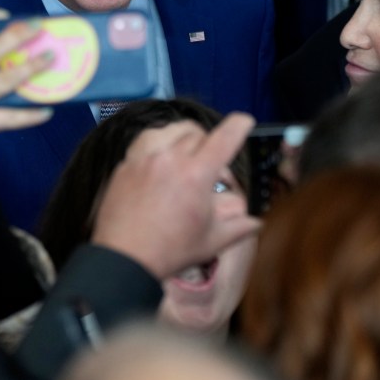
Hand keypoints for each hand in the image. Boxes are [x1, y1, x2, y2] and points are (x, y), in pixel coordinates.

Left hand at [92, 113, 260, 280]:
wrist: (123, 258)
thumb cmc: (169, 251)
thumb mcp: (211, 242)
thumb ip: (238, 227)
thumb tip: (256, 222)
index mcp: (196, 174)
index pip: (224, 137)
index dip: (238, 125)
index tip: (244, 121)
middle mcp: (169, 159)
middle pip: (197, 134)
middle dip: (211, 143)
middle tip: (212, 166)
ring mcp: (144, 159)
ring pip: (169, 130)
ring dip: (183, 136)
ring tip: (186, 154)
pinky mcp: (125, 165)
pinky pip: (144, 142)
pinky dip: (158, 144)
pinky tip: (161, 159)